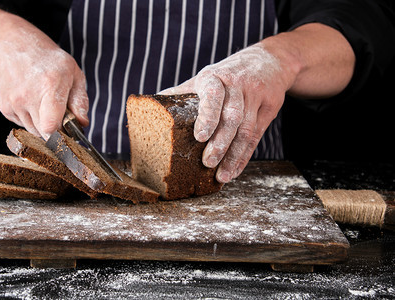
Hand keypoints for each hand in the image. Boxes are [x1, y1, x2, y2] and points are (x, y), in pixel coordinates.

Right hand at [0, 28, 88, 138]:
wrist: (9, 45)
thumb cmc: (47, 59)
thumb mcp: (73, 72)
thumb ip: (80, 100)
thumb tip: (83, 123)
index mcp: (50, 85)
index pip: (52, 126)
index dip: (62, 134)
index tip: (69, 130)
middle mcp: (28, 95)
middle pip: (44, 132)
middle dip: (56, 129)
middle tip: (60, 113)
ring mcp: (14, 102)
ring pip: (33, 131)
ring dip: (42, 124)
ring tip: (44, 103)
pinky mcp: (4, 108)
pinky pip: (22, 125)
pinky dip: (30, 119)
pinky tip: (31, 101)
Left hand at [160, 43, 295, 182]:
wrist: (268, 61)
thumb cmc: (227, 74)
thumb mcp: (205, 78)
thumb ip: (182, 94)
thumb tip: (151, 106)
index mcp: (215, 77)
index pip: (213, 96)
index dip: (207, 116)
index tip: (199, 137)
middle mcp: (237, 86)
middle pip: (231, 117)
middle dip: (220, 143)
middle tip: (207, 163)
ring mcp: (255, 97)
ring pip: (246, 130)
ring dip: (233, 156)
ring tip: (221, 175)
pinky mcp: (270, 108)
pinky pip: (256, 136)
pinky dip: (244, 156)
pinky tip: (234, 170)